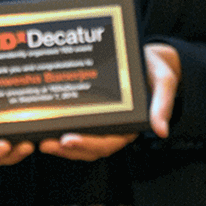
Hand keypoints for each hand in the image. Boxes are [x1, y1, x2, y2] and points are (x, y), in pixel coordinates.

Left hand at [40, 42, 177, 160]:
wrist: (149, 57)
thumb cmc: (155, 70)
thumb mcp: (164, 82)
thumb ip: (162, 104)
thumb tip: (161, 129)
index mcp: (129, 125)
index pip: (107, 142)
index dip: (88, 144)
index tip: (68, 140)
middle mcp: (113, 126)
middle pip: (88, 146)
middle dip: (67, 148)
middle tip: (47, 143)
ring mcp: (101, 119)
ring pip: (79, 139)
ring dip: (59, 143)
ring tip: (41, 139)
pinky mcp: (91, 109)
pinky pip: (74, 122)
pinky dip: (60, 126)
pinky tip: (45, 122)